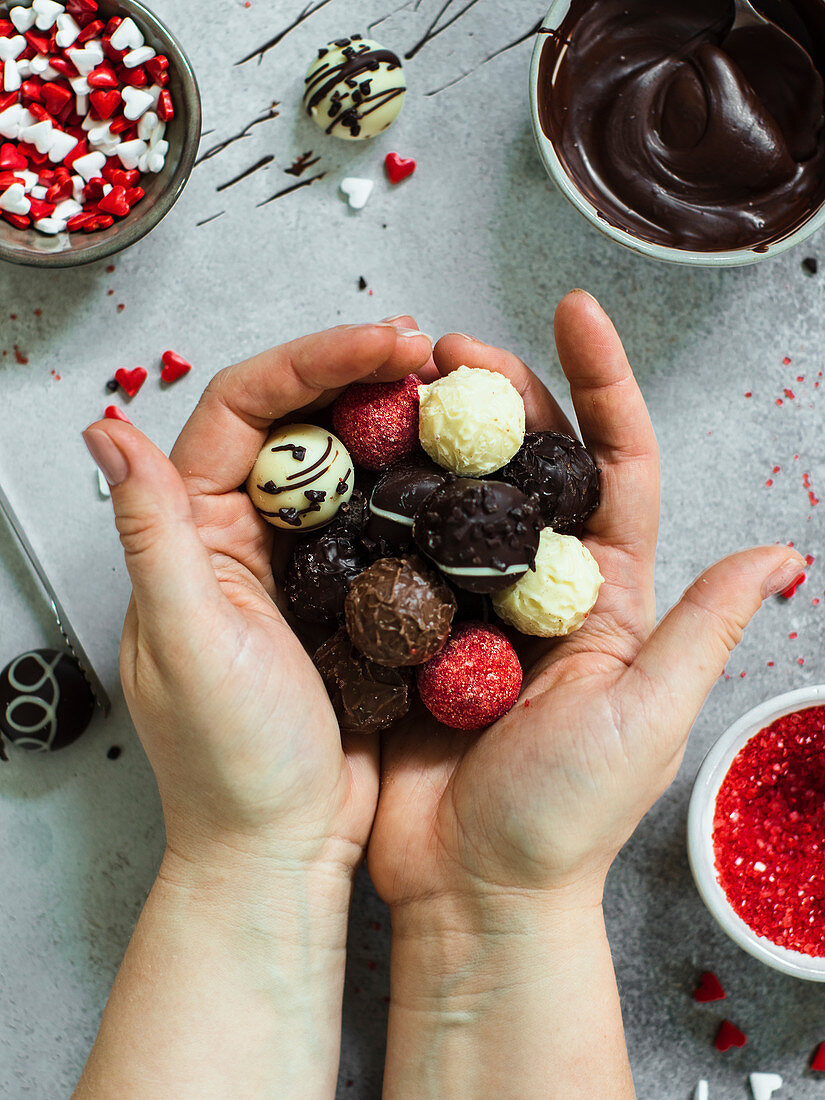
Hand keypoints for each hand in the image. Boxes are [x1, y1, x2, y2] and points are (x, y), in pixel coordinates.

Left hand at [83, 323, 432, 875]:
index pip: (244, 411)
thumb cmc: (228, 763)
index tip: (384, 343)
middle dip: (359, 373)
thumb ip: (152, 532)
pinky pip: (384, 519)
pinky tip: (458, 471)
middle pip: (298, 421)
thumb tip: (105, 430)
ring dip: (393, 421)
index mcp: (194, 532)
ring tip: (448, 391)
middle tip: (426, 349)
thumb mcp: (185, 640)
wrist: (282, 846)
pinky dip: (418, 487)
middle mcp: (243, 534)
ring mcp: (301, 563)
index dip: (312, 362)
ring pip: (346, 463)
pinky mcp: (350, 594)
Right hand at [369, 291, 803, 912]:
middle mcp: (540, 590)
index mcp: (607, 597)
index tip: (573, 313)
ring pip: (454, 500)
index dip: (600, 385)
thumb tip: (777, 554)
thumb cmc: (564, 819)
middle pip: (524, 467)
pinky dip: (376, 507)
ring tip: (392, 385)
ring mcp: (470, 609)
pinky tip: (349, 466)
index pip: (613, 466)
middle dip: (496, 394)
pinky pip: (394, 556)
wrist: (472, 892)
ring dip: (430, 438)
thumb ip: (698, 629)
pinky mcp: (411, 635)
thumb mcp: (646, 715)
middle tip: (447, 347)